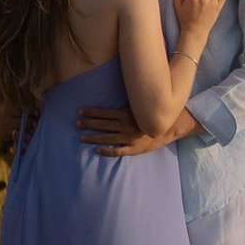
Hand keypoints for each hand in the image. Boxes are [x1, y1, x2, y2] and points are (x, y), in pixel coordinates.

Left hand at [76, 102, 199, 153]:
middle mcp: (125, 126)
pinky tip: (97, 150)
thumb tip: (115, 93)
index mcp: (126, 114)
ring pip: (107, 139)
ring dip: (93, 138)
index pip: (104, 113)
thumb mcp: (139, 105)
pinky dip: (107, 151)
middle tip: (76, 123)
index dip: (91, 112)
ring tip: (82, 137)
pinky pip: (117, 151)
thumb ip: (127, 102)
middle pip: (103, 125)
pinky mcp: (132, 149)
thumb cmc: (152, 113)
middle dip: (88, 124)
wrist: (168, 127)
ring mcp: (128, 139)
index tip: (80, 111)